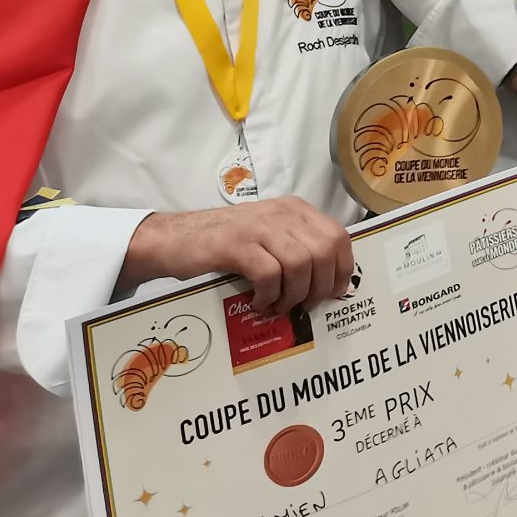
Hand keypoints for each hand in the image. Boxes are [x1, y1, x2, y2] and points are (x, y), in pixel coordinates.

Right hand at [123, 199, 354, 315]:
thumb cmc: (225, 244)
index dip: (342, 268)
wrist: (174, 239)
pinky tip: (257, 302)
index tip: (334, 292)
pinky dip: (269, 295)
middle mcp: (282, 214)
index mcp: (295, 210)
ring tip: (278, 306)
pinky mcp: (236, 245)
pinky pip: (269, 274)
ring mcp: (259, 228)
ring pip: (300, 264)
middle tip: (303, 305)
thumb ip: (296, 248)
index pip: (338, 237)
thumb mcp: (268, 236)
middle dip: (320, 286)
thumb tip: (327, 282)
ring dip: (294, 294)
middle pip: (324, 252)